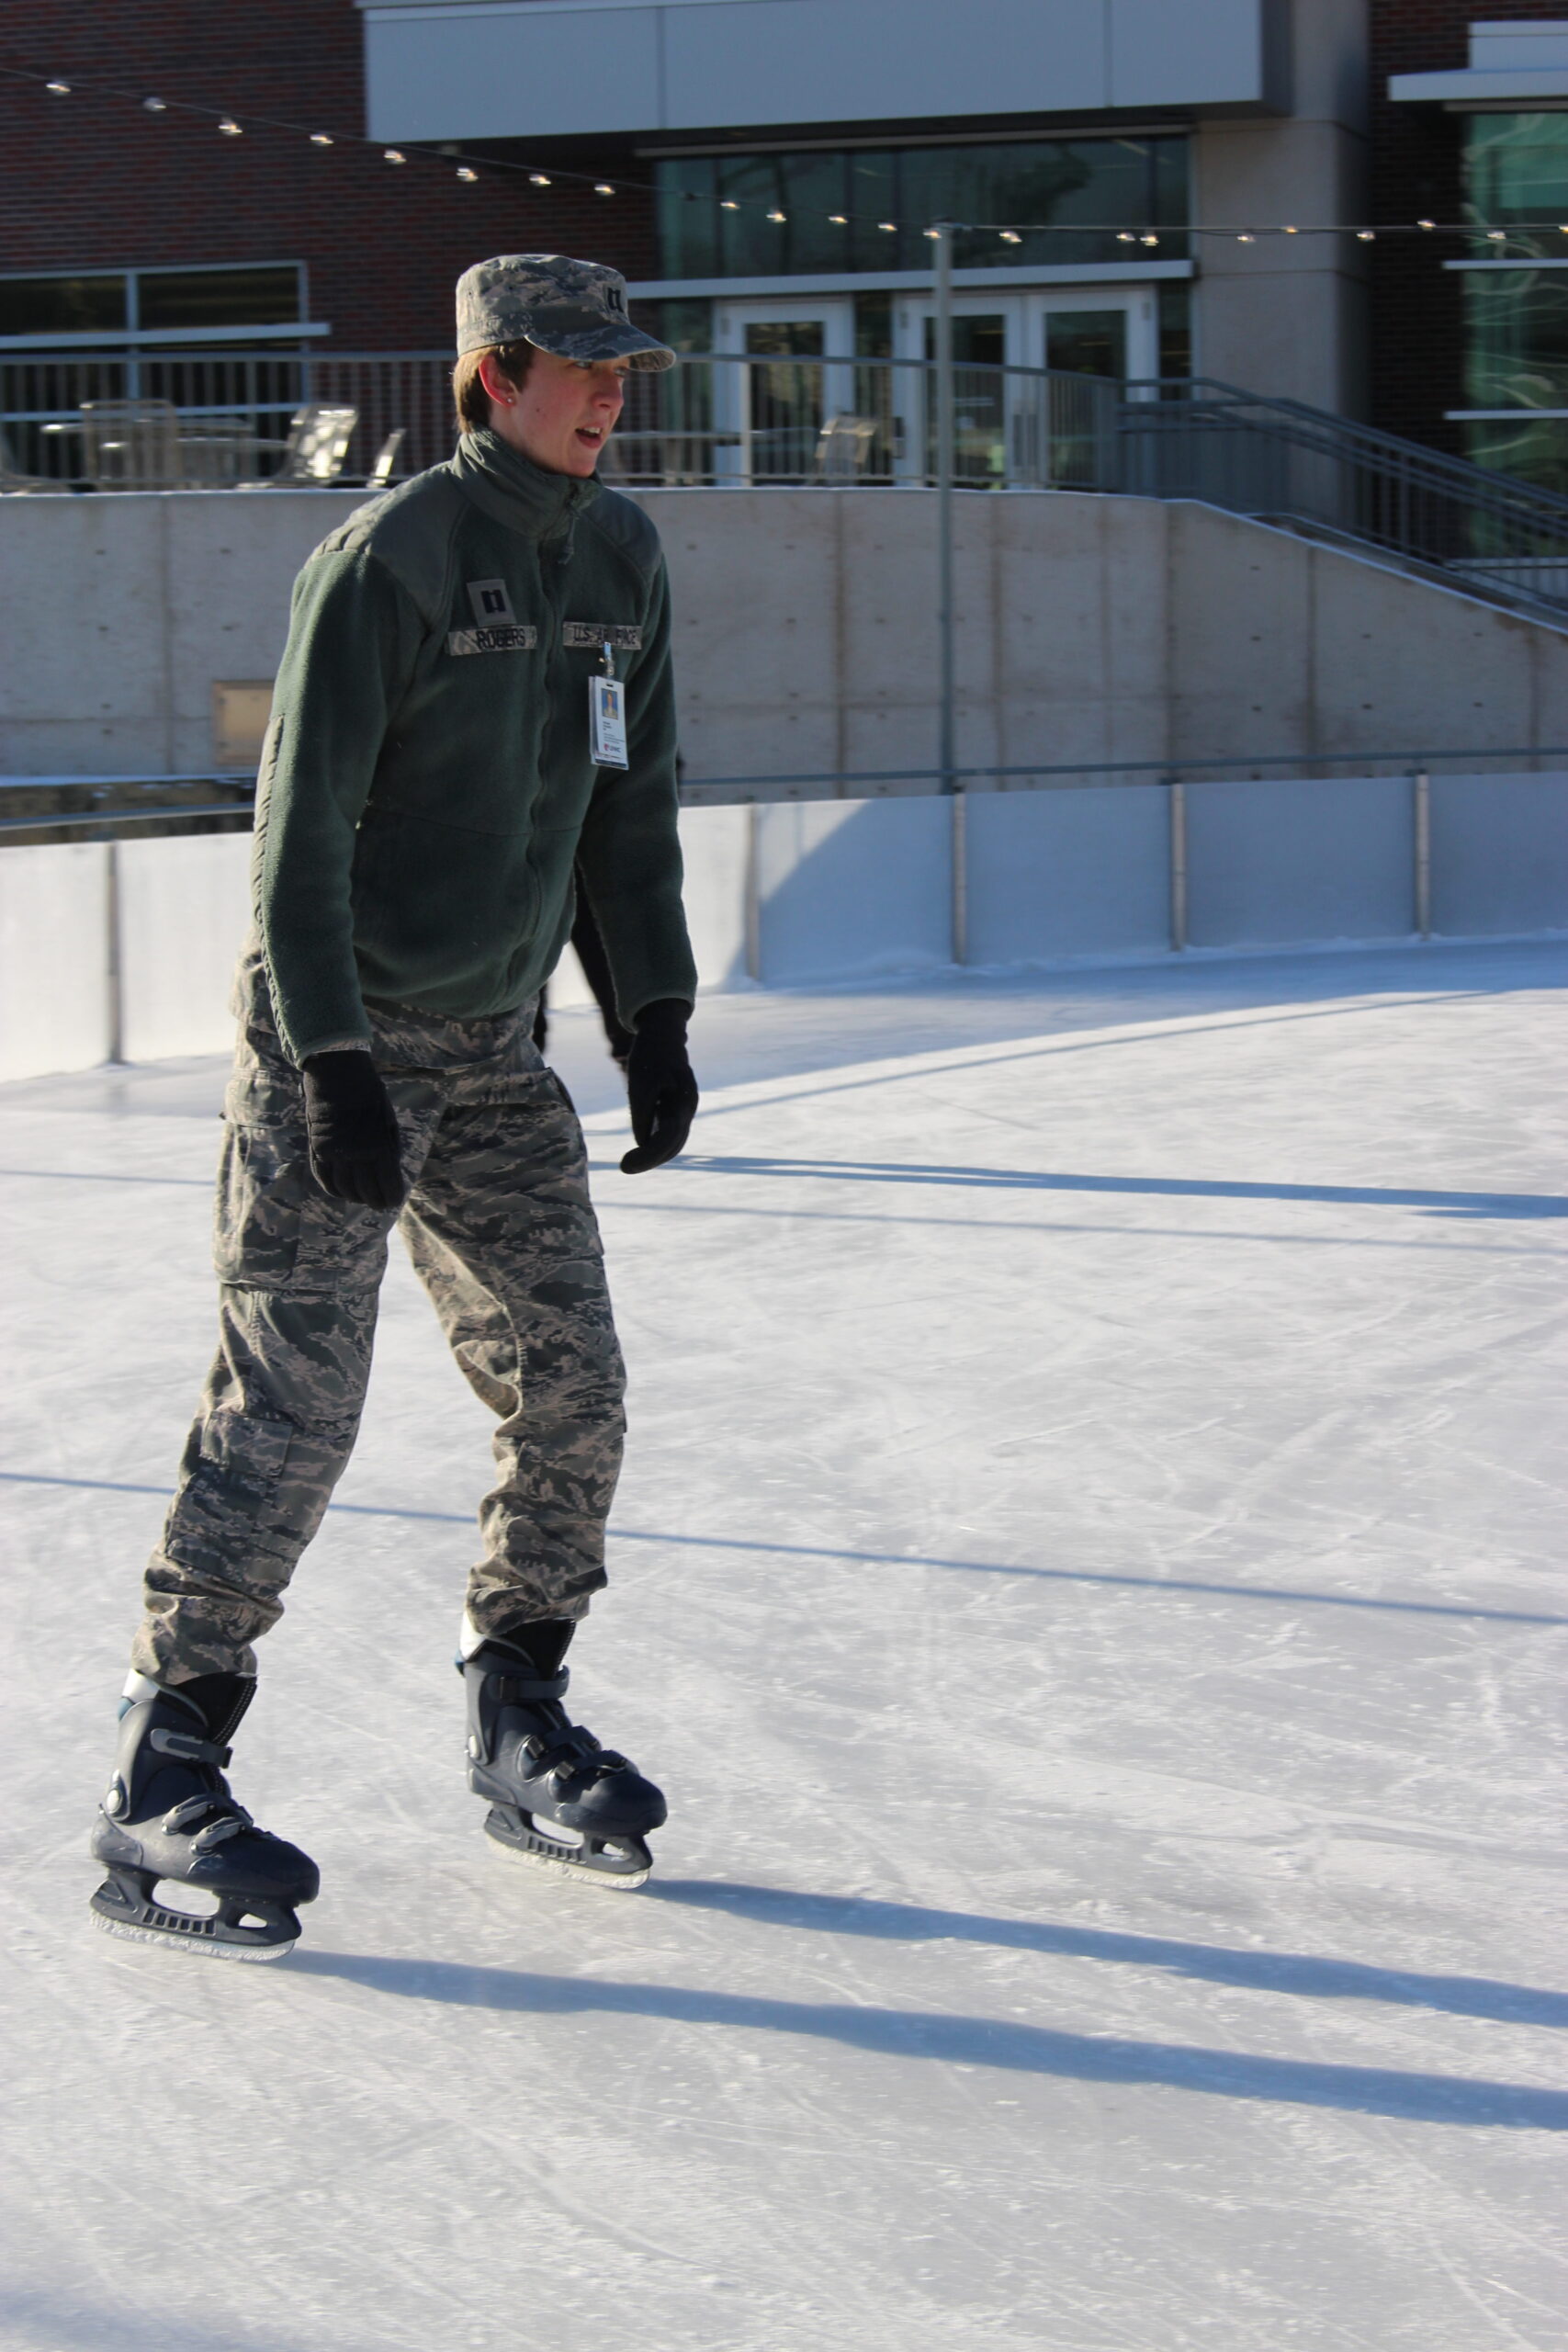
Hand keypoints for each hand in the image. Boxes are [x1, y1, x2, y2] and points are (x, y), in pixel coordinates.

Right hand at [302, 1050, 406, 1209]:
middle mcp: (356, 1154)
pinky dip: (332, 1189)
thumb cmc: (371, 1097)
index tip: (393, 1202)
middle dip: (374, 1201)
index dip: (391, 1197)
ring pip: (344, 1188)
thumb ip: (390, 1150)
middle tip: (379, 1204)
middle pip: (365, 1191)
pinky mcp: (317, 1148)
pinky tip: (341, 1192)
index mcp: (380, 1147)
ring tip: (361, 1199)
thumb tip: (391, 1175)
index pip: (387, 1184)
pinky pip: (323, 1177)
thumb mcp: (389, 1123)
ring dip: (354, 1197)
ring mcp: (334, 1153)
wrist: (339, 1076)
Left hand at [620, 999, 697, 1174]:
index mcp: (683, 1102)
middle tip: (625, 1166)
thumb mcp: (640, 1083)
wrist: (664, 1034)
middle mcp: (689, 1108)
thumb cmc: (650, 1056)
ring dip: (655, 1155)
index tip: (625, 1166)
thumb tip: (642, 1143)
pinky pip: (672, 1133)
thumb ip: (642, 1114)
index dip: (648, 1157)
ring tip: (631, 1162)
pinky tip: (642, 1150)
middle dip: (650, 1160)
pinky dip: (658, 1144)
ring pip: (674, 1142)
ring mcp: (687, 1108)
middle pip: (673, 1145)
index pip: (667, 1139)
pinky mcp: (680, 1107)